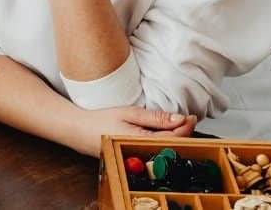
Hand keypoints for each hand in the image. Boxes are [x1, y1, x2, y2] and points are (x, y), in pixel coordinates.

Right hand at [69, 105, 196, 156]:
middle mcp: (142, 153)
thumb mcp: (130, 113)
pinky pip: (154, 151)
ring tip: (177, 124)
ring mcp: (137, 157)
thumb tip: (180, 119)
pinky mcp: (134, 157)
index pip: (174, 138)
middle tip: (188, 119)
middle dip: (183, 133)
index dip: (186, 128)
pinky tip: (163, 133)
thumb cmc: (101, 120)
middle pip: (171, 146)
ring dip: (174, 138)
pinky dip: (162, 142)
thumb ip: (156, 118)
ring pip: (164, 149)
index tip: (191, 116)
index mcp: (142, 142)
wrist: (79, 131)